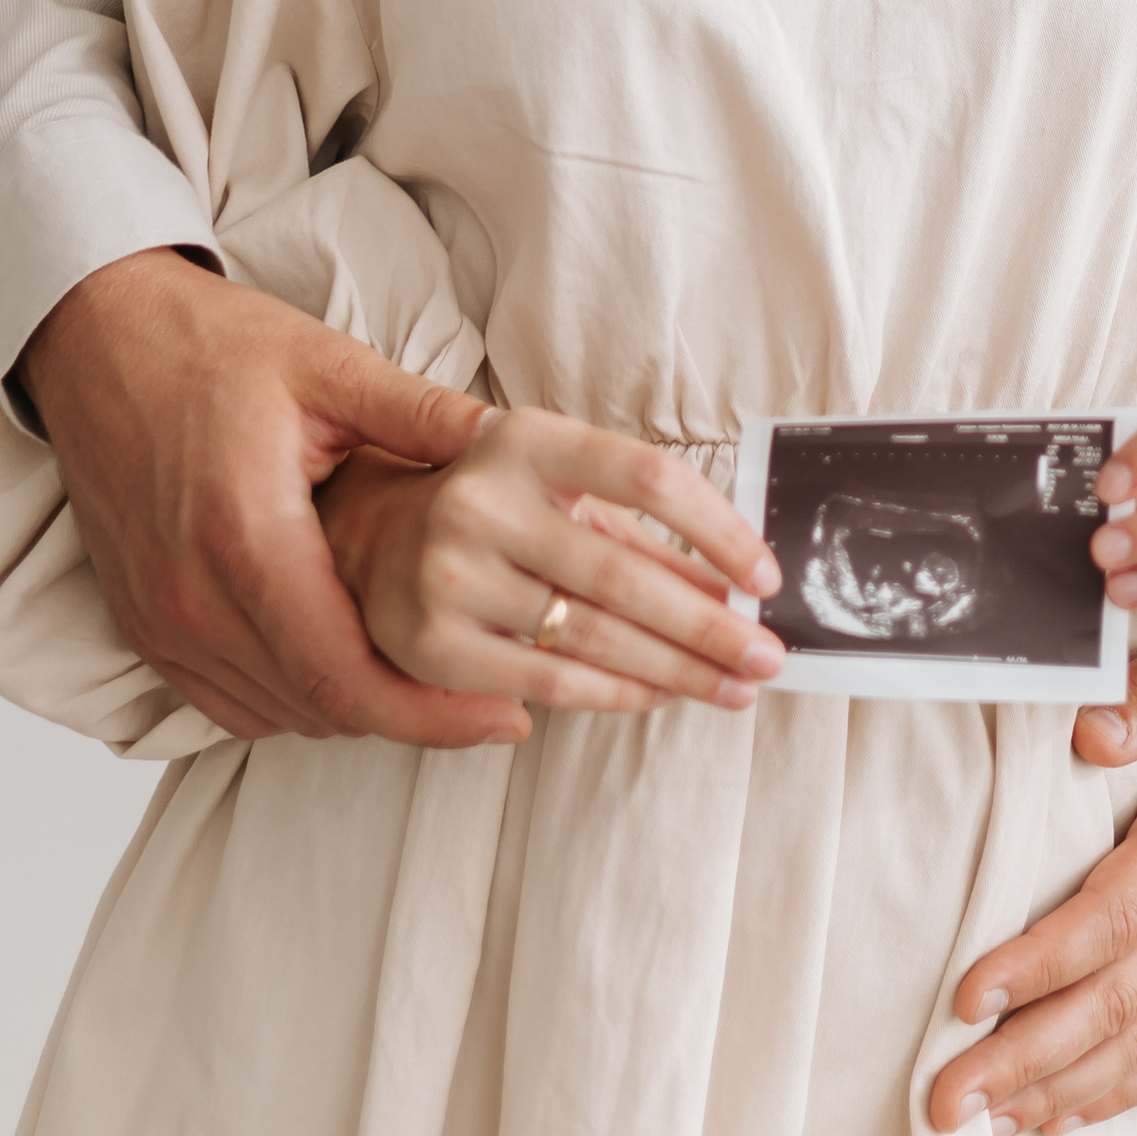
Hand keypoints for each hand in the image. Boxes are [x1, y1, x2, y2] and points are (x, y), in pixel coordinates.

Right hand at [20, 249, 527, 745]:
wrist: (97, 335)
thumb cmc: (209, 344)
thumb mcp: (329, 365)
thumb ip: (423, 415)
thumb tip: (513, 442)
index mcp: (246, 537)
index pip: (348, 675)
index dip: (433, 712)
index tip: (505, 717)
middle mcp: (192, 598)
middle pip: (319, 708)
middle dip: (411, 718)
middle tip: (489, 704)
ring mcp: (159, 620)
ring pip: (276, 714)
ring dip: (353, 709)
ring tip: (430, 681)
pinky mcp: (140, 624)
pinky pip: (227, 702)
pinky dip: (291, 700)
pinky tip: (344, 665)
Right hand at [318, 409, 783, 720]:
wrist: (367, 538)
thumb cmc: (494, 507)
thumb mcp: (558, 488)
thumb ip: (639, 531)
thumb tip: (736, 590)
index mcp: (525, 439)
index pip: (648, 476)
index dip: (719, 529)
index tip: (767, 576)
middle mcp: (481, 501)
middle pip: (626, 573)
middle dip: (711, 625)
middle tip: (768, 656)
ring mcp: (449, 575)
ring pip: (594, 636)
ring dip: (678, 669)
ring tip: (733, 686)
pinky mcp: (433, 645)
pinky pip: (549, 682)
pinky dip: (616, 693)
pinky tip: (661, 696)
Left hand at [927, 638, 1136, 1135]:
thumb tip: (1085, 733)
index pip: (1115, 920)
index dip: (1040, 966)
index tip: (967, 997)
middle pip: (1119, 1004)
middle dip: (1027, 1056)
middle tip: (947, 1096)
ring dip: (1061, 1089)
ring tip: (984, 1120)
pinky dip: (1120, 1091)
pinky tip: (1059, 1114)